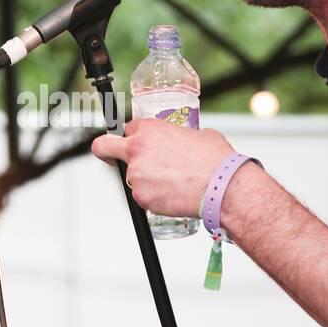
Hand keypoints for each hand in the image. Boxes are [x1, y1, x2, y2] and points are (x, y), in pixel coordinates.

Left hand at [90, 118, 235, 218]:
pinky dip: (154, 197)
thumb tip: (181, 141)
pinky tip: (173, 195)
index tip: (138, 143)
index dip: (136, 136)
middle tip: (111, 158)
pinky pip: (142, 196)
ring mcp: (136, 175)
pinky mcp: (140, 197)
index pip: (129, 128)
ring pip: (131, 177)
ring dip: (145, 180)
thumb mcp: (198, 135)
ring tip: (172, 183)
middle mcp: (137, 149)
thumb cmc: (215, 161)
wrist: (222, 188)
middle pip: (105, 147)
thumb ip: (179, 136)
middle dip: (105, 151)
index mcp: (150, 129)